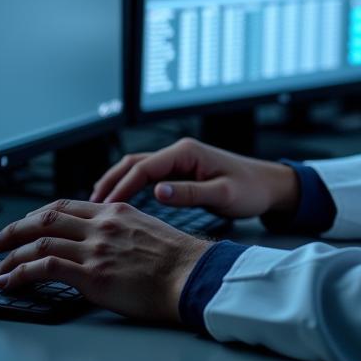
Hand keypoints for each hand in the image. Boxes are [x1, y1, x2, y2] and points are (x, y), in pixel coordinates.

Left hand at [0, 199, 209, 323]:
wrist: (191, 274)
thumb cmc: (176, 260)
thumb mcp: (146, 230)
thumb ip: (119, 230)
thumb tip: (101, 242)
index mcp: (115, 211)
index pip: (65, 206)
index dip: (36, 216)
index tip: (22, 225)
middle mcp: (102, 224)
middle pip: (45, 219)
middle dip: (14, 231)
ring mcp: (96, 248)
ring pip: (40, 242)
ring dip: (11, 256)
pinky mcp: (92, 274)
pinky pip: (45, 267)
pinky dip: (21, 273)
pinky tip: (10, 282)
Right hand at [90, 137, 298, 218]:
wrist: (269, 185)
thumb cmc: (250, 189)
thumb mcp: (222, 195)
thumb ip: (189, 193)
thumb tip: (157, 192)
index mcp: (187, 152)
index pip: (144, 167)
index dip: (121, 187)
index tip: (105, 208)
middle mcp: (180, 152)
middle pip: (134, 163)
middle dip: (111, 182)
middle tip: (91, 206)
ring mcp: (180, 160)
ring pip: (139, 168)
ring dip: (118, 183)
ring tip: (98, 205)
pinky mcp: (182, 170)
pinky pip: (149, 175)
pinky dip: (131, 186)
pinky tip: (122, 202)